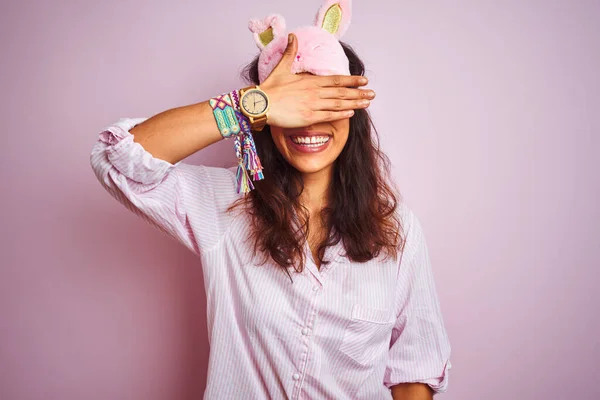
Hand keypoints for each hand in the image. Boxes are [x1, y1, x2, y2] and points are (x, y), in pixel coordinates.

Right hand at [259, 33, 374, 128]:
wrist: (260, 104)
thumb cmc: (270, 88)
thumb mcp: (281, 68)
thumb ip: (290, 52)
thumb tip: (292, 36)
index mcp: (310, 80)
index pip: (336, 79)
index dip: (351, 80)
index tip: (364, 80)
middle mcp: (315, 91)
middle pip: (342, 92)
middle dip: (359, 93)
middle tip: (372, 94)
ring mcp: (313, 105)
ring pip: (339, 104)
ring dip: (355, 103)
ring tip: (367, 103)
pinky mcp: (309, 117)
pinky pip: (329, 115)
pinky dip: (342, 114)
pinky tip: (351, 113)